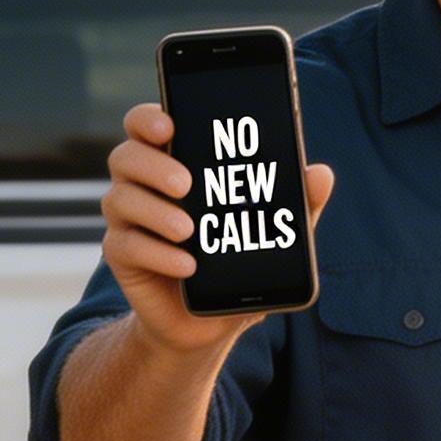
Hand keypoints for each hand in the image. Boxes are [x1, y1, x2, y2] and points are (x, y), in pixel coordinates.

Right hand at [101, 102, 334, 352]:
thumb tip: (321, 174)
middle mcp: (143, 185)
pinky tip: (187, 265)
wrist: (208, 322)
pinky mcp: (122, 258)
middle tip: (186, 183)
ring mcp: (129, 221)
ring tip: (190, 229)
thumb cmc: (237, 260)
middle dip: (152, 164)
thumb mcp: (273, 233)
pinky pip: (126, 247)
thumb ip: (295, 203)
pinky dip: (158, 255)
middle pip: (124, 156)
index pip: (147, 126)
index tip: (169, 124)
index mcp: (174, 162)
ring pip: (120, 199)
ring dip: (156, 212)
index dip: (149, 118)